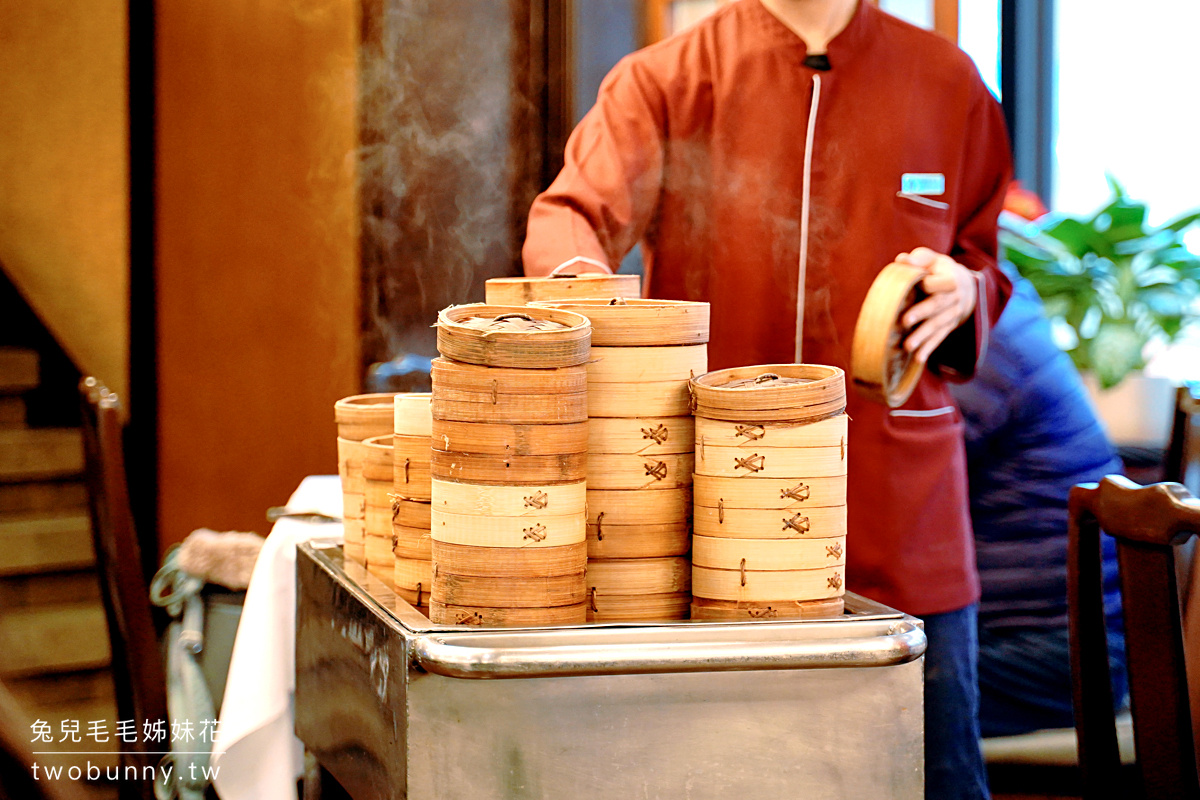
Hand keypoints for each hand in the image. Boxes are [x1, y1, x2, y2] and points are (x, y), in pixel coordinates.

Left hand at [895, 247, 976, 362]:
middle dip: (922, 314)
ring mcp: (953, 315)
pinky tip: (918, 359)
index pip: (942, 282)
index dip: (930, 284)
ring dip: (923, 336)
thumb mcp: (934, 259)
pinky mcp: (949, 327)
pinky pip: (939, 338)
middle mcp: (954, 298)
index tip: (921, 285)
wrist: (965, 287)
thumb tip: (901, 260)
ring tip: (908, 346)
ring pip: (938, 326)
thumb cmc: (939, 270)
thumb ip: (920, 258)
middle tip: (905, 321)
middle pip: (937, 306)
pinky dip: (929, 348)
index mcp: (951, 279)